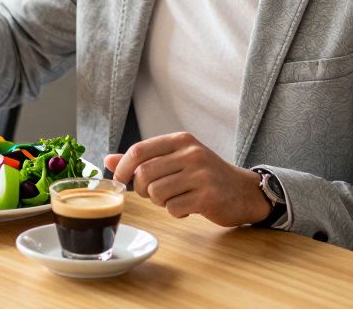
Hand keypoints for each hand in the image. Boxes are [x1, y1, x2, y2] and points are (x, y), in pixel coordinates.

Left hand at [103, 132, 269, 226]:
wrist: (244, 192)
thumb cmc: (205, 175)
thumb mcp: (177, 159)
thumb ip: (143, 159)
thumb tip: (108, 160)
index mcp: (181, 140)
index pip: (140, 150)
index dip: (123, 167)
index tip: (120, 179)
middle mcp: (191, 153)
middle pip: (144, 174)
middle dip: (142, 189)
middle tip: (153, 193)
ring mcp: (201, 175)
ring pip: (157, 193)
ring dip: (159, 202)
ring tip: (174, 198)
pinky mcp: (208, 196)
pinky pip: (173, 208)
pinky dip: (175, 212)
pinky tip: (188, 207)